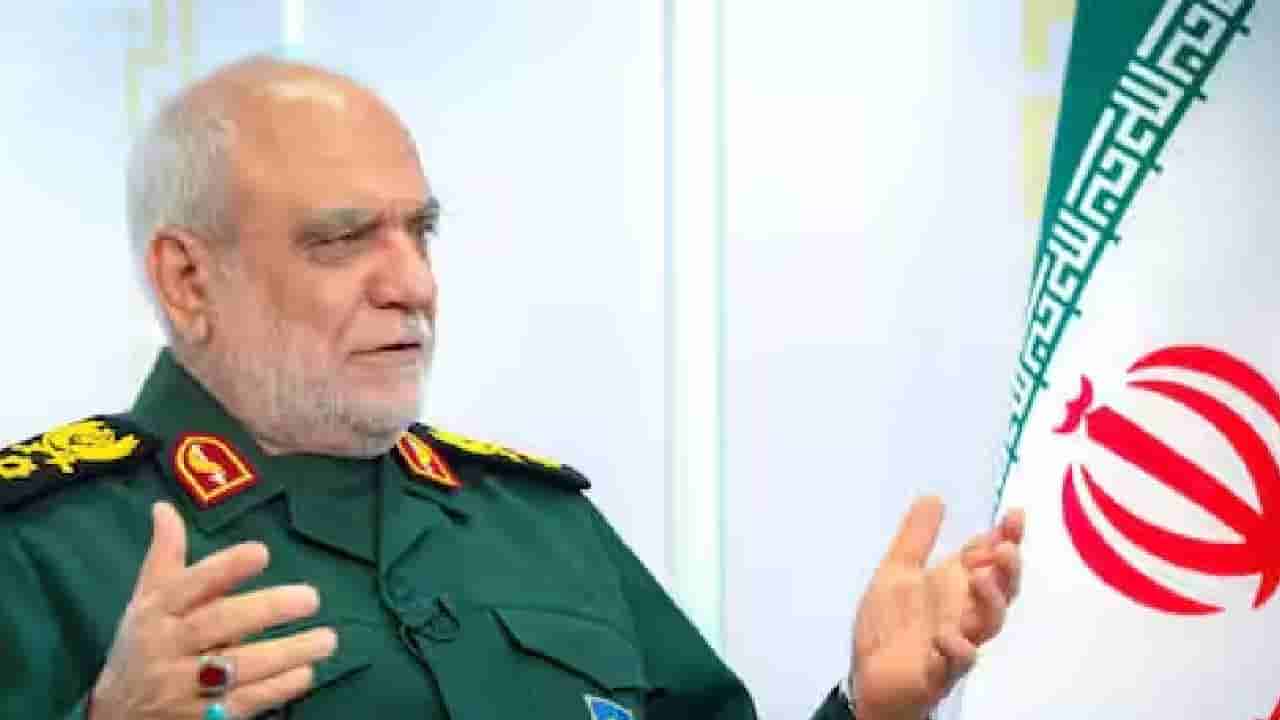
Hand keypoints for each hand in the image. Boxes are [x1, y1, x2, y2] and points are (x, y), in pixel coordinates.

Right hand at [90, 503, 336, 719]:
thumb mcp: (146, 600)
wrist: (114, 716)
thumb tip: (164, 507)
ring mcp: (181, 687)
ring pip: (237, 668)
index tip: (262, 552)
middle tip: (312, 597)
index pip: (189, 585)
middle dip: (267, 609)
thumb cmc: (143, 644)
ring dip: (286, 653)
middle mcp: (165, 647)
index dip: (225, 568)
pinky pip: (243, 703)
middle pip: (218, 624)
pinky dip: (277, 689)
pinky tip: (307, 672)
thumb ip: (165, 556)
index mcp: (156, 611)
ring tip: (327, 639)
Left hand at [849, 497, 1024, 719]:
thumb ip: (916, 537)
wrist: (869, 673)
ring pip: (988, 624)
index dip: (1005, 537)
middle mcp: (963, 611)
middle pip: (1000, 590)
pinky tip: (947, 636)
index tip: (1014, 514)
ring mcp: (955, 641)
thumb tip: (934, 497)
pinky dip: (957, 649)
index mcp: (955, 585)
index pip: (988, 557)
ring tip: (979, 577)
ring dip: (989, 601)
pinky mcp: (938, 670)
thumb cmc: (890, 624)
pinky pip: (957, 662)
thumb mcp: (897, 571)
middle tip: (1005, 547)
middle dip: (1008, 569)